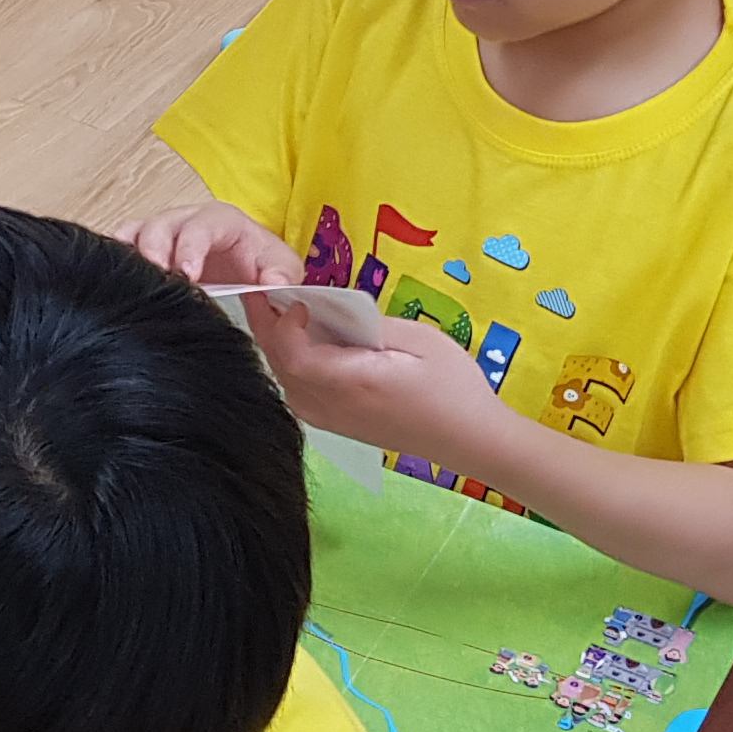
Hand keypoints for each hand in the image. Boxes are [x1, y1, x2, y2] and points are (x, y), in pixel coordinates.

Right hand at [126, 199, 302, 286]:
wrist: (246, 268)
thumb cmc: (260, 264)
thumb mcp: (282, 267)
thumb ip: (283, 274)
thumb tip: (274, 283)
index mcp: (221, 220)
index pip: (201, 227)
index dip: (190, 249)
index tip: (187, 276)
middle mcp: (186, 220)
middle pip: (159, 225)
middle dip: (153, 251)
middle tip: (155, 279)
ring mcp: (162, 232)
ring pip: (134, 232)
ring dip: (128, 254)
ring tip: (128, 280)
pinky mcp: (145, 247)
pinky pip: (121, 244)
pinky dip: (114, 258)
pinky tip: (113, 279)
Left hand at [250, 299, 509, 459]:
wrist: (470, 439)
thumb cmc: (452, 386)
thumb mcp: (418, 339)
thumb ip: (370, 324)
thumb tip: (333, 310)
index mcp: (351, 383)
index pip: (294, 355)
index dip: (284, 324)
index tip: (296, 298)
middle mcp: (331, 406)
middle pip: (280, 366)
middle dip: (268, 327)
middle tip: (262, 292)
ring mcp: (331, 421)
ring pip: (284, 381)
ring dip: (277, 346)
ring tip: (276, 313)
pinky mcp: (336, 426)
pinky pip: (298, 393)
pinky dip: (290, 365)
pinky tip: (301, 345)